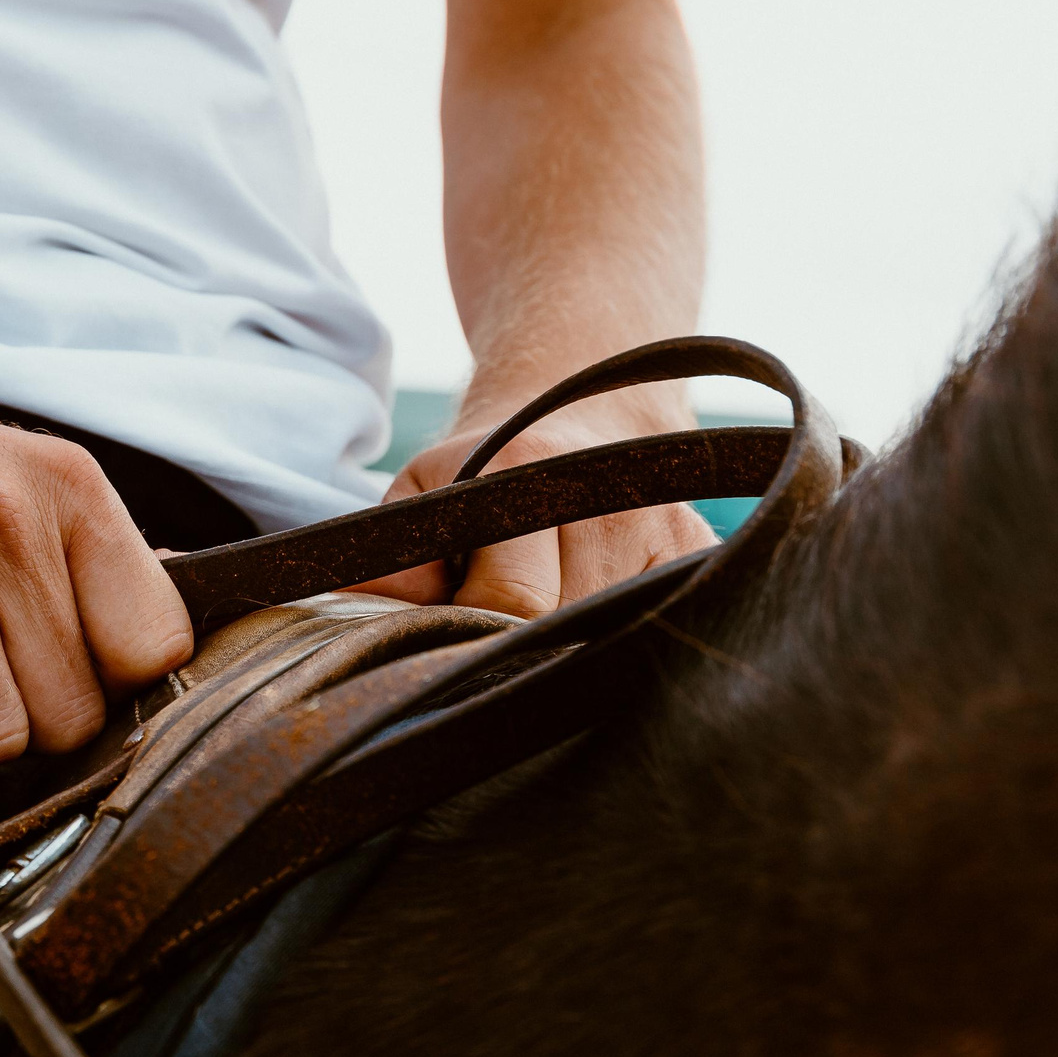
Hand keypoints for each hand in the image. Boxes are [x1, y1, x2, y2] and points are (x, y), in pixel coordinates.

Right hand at [0, 363, 192, 785]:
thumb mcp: (0, 479)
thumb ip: (76, 562)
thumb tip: (154, 654)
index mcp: (65, 485)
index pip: (156, 644)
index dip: (111, 693)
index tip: (53, 687)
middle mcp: (7, 513)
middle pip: (75, 711)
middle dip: (19, 728)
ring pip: (0, 732)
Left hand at [353, 396, 715, 617]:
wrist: (580, 409)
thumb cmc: (483, 471)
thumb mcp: (425, 490)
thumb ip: (395, 555)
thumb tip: (359, 610)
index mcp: (526, 473)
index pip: (508, 604)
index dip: (474, 636)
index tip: (456, 637)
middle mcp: (604, 495)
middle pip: (561, 630)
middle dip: (521, 647)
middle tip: (497, 632)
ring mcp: (661, 524)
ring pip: (609, 637)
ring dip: (572, 646)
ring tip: (546, 615)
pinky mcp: (699, 549)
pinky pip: (660, 623)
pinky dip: (623, 636)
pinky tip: (597, 615)